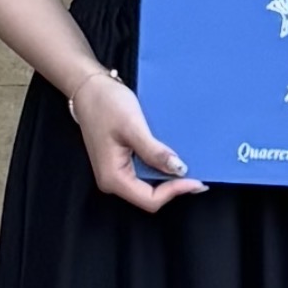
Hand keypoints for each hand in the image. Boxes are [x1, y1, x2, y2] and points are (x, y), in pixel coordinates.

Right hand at [70, 69, 210, 211]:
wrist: (89, 87)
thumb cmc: (106, 104)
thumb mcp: (133, 127)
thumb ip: (154, 152)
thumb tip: (179, 170)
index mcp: (113, 178)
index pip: (150, 200)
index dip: (175, 192)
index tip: (197, 180)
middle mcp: (112, 181)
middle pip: (149, 196)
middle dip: (174, 186)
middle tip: (198, 173)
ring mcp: (115, 172)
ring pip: (148, 184)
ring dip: (168, 176)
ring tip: (188, 164)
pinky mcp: (120, 162)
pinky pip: (144, 172)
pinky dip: (160, 166)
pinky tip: (172, 155)